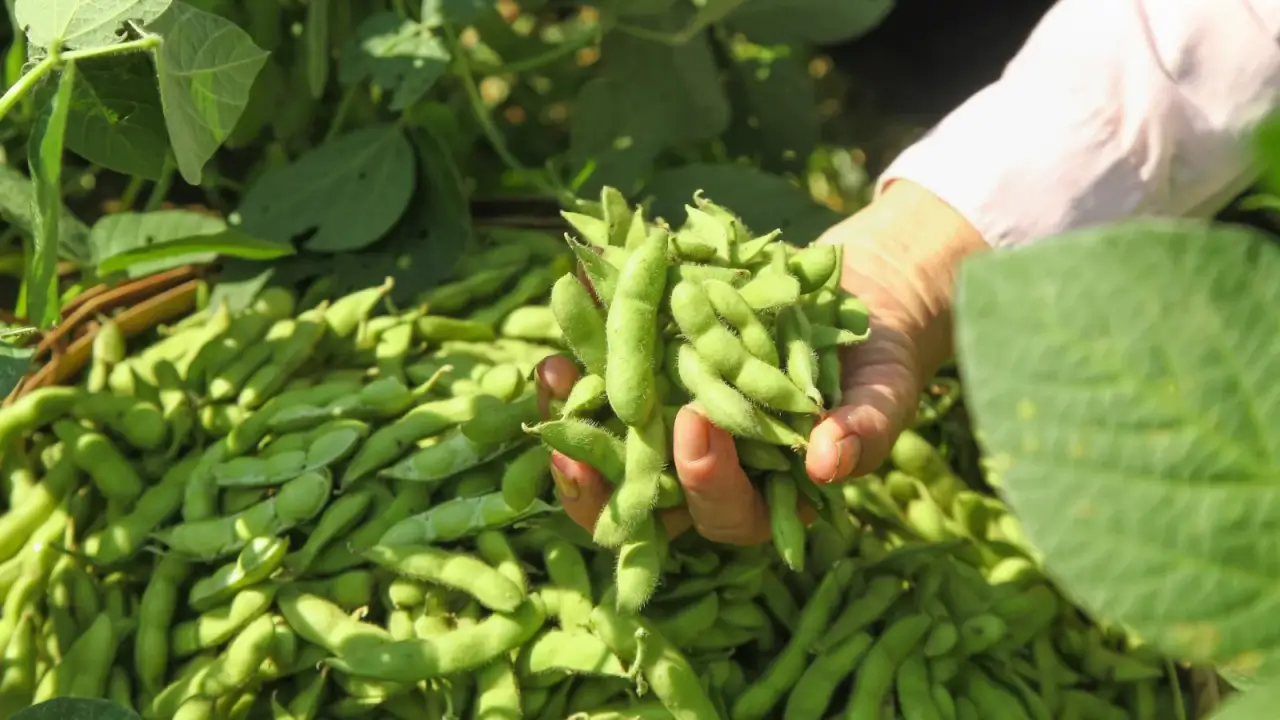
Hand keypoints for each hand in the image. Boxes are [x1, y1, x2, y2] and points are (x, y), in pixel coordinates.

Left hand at [536, 180, 986, 544]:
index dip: (704, 484)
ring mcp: (668, 424)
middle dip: (598, 478)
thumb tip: (828, 465)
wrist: (854, 293)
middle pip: (640, 500)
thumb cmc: (877, 356)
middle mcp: (705, 470)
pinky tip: (569, 297)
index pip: (723, 515)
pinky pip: (603, 372)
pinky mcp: (648, 375)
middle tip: (567, 443)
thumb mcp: (884, 389)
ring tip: (551, 367)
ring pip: (606, 442)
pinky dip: (583, 342)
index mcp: (763, 497)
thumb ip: (863, 429)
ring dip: (570, 414)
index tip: (695, 423)